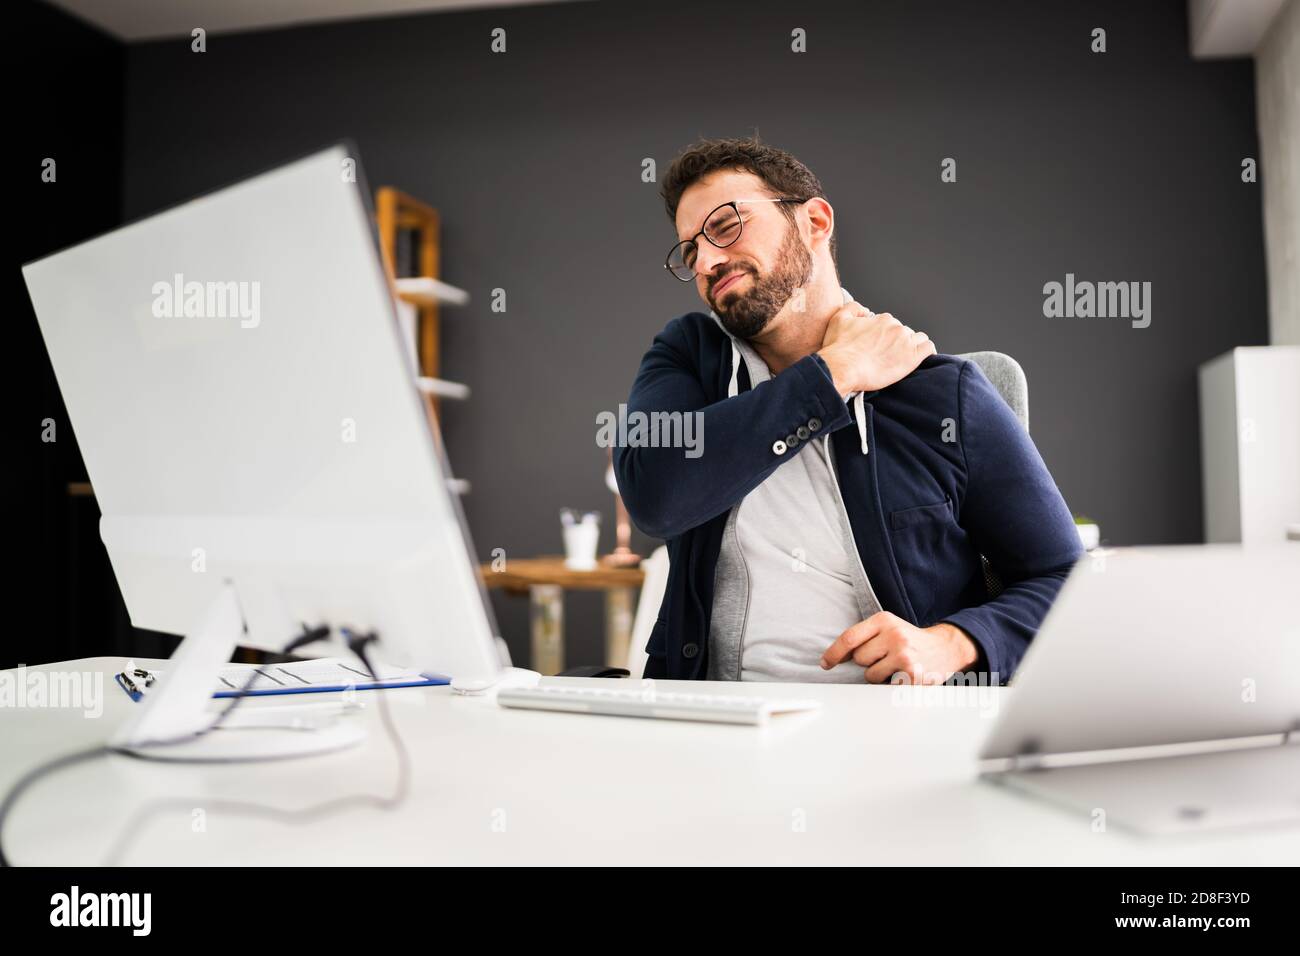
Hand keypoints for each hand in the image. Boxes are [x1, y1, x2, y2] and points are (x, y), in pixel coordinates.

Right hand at [817, 304, 935, 395]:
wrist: (842, 368)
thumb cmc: (838, 348)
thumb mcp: (838, 319)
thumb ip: (853, 308)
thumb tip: (865, 310)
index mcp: (883, 320)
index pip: (891, 324)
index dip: (885, 335)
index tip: (878, 346)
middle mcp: (896, 328)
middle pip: (904, 332)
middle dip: (897, 341)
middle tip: (886, 354)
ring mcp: (905, 342)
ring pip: (918, 339)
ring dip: (912, 345)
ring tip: (901, 357)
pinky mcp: (912, 358)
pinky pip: (928, 349)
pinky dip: (926, 351)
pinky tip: (920, 357)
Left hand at [819, 612, 977, 683]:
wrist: (945, 648)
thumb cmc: (910, 639)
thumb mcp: (888, 627)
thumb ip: (864, 637)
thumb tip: (836, 656)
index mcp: (884, 620)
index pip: (849, 638)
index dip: (833, 653)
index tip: (825, 663)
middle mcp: (894, 635)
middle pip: (858, 658)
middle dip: (865, 662)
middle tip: (884, 657)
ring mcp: (904, 655)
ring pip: (870, 674)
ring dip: (877, 674)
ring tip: (894, 665)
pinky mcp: (912, 674)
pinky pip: (886, 685)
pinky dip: (891, 683)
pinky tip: (903, 674)